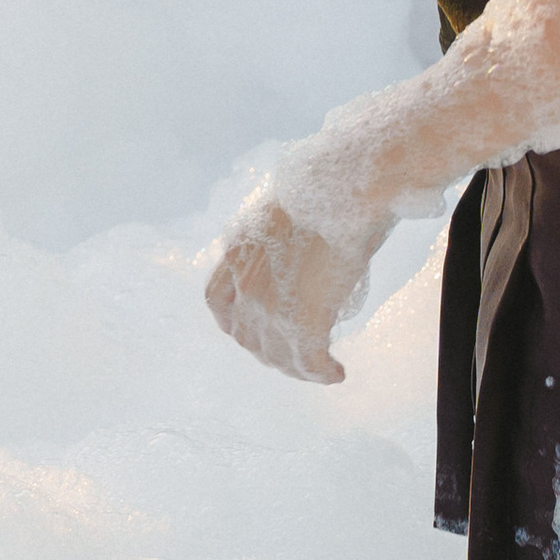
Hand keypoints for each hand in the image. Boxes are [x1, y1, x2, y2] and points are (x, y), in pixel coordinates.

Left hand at [201, 181, 381, 384]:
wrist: (343, 188)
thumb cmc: (329, 186)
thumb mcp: (289, 208)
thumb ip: (286, 235)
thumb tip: (308, 242)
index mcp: (237, 249)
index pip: (217, 300)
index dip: (232, 322)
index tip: (252, 331)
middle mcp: (245, 281)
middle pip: (244, 336)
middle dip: (267, 352)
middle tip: (294, 357)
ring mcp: (270, 305)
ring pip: (274, 356)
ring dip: (295, 369)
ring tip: (317, 370)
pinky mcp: (301, 320)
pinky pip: (308, 362)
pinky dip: (321, 373)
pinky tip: (336, 373)